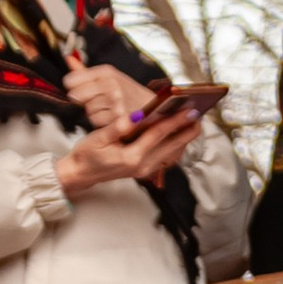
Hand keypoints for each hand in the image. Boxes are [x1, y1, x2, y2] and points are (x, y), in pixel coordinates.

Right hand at [59, 101, 199, 197]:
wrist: (81, 174)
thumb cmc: (88, 155)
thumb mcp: (99, 139)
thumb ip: (118, 127)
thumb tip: (136, 115)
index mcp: (131, 157)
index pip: (158, 134)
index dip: (175, 120)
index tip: (189, 109)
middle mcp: (142, 165)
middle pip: (172, 145)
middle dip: (188, 130)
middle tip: (201, 115)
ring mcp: (145, 169)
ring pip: (172, 152)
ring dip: (184, 137)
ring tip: (194, 122)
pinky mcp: (145, 169)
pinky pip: (166, 156)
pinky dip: (175, 144)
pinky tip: (180, 133)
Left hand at [63, 58, 152, 128]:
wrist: (155, 108)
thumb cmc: (127, 94)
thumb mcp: (109, 78)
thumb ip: (85, 72)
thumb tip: (67, 57)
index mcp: (106, 72)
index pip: (71, 80)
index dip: (73, 88)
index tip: (83, 90)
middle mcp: (111, 84)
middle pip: (75, 96)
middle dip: (84, 101)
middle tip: (99, 102)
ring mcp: (116, 101)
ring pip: (87, 111)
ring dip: (95, 114)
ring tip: (110, 110)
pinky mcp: (119, 117)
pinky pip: (97, 123)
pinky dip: (103, 124)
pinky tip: (114, 118)